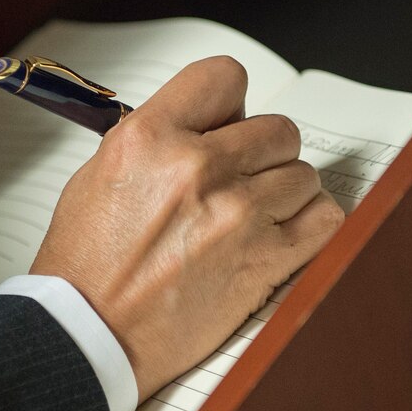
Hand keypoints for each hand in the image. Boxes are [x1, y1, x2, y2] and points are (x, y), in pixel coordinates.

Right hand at [30, 56, 343, 400]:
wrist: (89, 333)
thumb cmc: (86, 264)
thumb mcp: (100, 174)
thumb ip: (158, 138)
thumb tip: (209, 123)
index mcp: (149, 139)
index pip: (224, 77)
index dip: (229, 102)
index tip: (227, 123)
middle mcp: (196, 168)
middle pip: (276, 129)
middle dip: (260, 154)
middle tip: (236, 181)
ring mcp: (237, 214)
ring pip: (303, 174)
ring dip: (283, 194)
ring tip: (250, 219)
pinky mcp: (264, 260)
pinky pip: (325, 218)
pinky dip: (310, 225)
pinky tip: (279, 236)